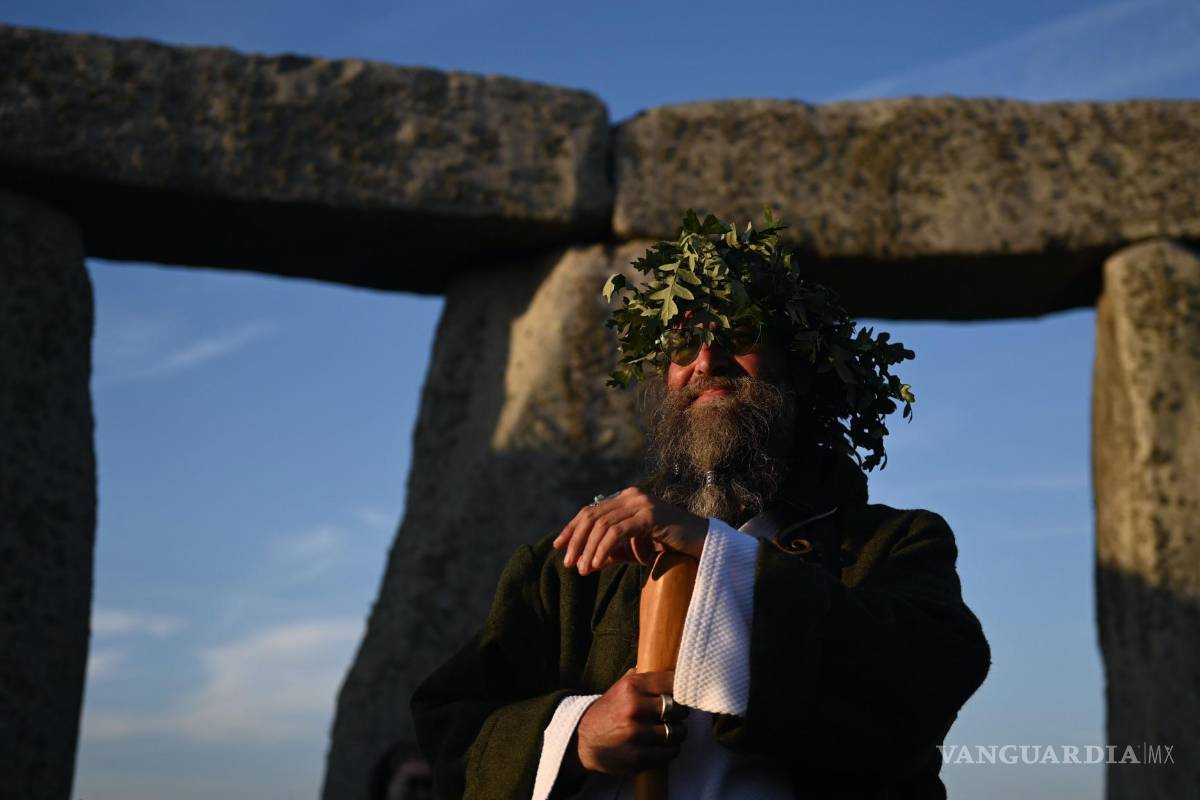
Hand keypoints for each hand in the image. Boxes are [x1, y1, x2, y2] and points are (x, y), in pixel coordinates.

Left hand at [553, 487, 707, 574]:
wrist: (699, 544)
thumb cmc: (666, 546)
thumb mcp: (631, 550)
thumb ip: (609, 552)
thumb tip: (582, 562)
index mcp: (625, 497)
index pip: (590, 511)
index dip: (572, 528)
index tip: (558, 546)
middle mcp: (631, 495)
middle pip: (592, 516)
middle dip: (576, 541)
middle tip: (567, 563)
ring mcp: (641, 503)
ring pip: (602, 525)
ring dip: (588, 549)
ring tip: (582, 570)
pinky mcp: (649, 515)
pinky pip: (618, 532)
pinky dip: (603, 549)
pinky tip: (597, 564)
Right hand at [574, 669, 688, 774]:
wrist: (582, 740)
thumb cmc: (608, 711)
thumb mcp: (621, 687)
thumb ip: (643, 677)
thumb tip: (672, 666)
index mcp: (632, 687)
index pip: (672, 682)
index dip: (682, 689)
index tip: (683, 693)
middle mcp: (634, 708)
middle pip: (679, 708)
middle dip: (680, 712)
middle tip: (674, 714)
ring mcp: (636, 734)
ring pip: (677, 732)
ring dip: (676, 732)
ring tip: (669, 730)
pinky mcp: (638, 757)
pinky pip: (670, 752)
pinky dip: (669, 749)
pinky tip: (661, 745)